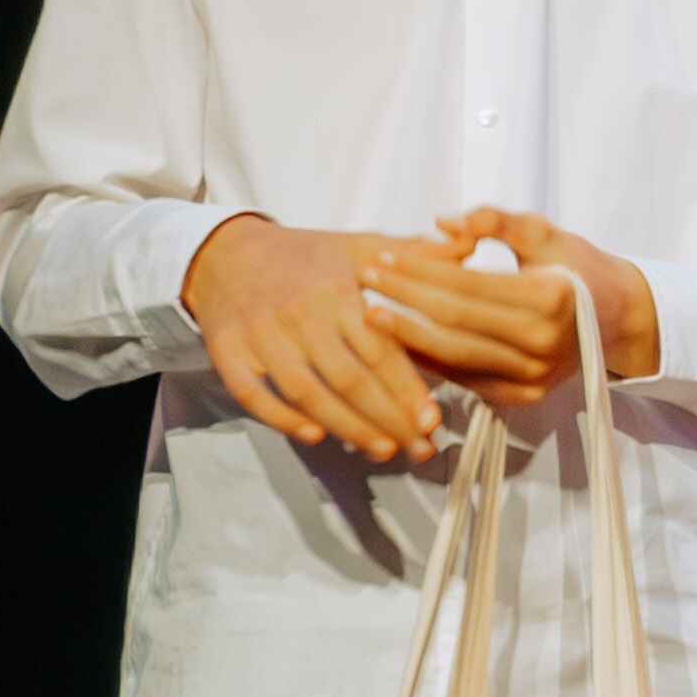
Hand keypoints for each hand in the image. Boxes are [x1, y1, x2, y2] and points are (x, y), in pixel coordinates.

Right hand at [179, 218, 444, 458]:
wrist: (226, 252)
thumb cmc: (307, 256)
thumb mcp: (360, 245)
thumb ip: (414, 254)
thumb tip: (469, 247)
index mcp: (335, 290)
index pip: (378, 348)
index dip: (407, 387)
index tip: (434, 420)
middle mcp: (298, 314)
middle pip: (347, 378)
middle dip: (387, 419)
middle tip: (420, 448)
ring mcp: (260, 335)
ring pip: (306, 392)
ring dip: (346, 427)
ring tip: (384, 451)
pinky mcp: (227, 352)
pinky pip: (252, 394)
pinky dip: (282, 418)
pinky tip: (315, 437)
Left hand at [381, 208, 660, 396]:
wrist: (620, 318)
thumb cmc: (579, 266)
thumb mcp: (546, 233)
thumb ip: (497, 222)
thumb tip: (443, 222)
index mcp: (551, 297)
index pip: (466, 286)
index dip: (419, 272)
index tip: (382, 257)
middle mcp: (542, 343)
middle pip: (453, 323)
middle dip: (403, 300)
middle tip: (364, 280)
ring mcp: (533, 375)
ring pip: (454, 357)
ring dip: (405, 336)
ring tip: (370, 313)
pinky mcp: (523, 396)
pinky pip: (464, 378)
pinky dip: (429, 361)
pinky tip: (401, 341)